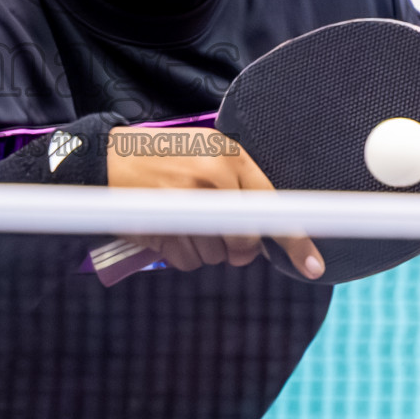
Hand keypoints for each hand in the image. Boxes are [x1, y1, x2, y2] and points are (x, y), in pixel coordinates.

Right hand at [106, 126, 325, 278]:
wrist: (106, 157)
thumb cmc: (159, 157)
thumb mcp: (203, 152)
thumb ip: (235, 182)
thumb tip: (263, 229)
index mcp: (229, 156)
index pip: (273, 205)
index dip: (295, 240)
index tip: (314, 266)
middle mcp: (214, 178)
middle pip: (247, 241)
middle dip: (236, 249)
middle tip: (217, 235)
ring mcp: (188, 204)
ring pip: (218, 255)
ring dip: (203, 249)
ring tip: (181, 220)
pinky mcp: (165, 227)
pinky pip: (189, 262)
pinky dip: (180, 255)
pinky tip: (166, 231)